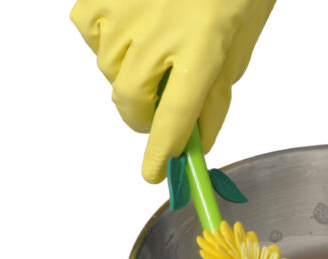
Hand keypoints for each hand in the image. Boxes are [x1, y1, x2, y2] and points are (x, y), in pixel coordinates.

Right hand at [71, 0, 274, 182]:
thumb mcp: (239, 45)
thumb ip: (216, 95)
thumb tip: (199, 139)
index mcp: (203, 46)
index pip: (177, 115)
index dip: (164, 149)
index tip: (154, 173)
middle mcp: (159, 31)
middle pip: (131, 101)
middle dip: (144, 117)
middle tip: (158, 114)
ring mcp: (123, 9)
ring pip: (109, 71)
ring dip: (130, 75)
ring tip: (156, 48)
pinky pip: (89, 35)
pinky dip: (107, 41)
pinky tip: (133, 26)